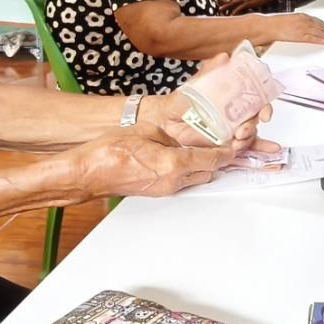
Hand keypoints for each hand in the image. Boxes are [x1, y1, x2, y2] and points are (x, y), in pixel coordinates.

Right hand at [69, 128, 236, 198]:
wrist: (89, 172)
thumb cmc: (110, 152)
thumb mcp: (147, 131)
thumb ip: (171, 135)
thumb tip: (184, 137)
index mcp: (174, 163)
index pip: (213, 159)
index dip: (227, 152)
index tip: (234, 145)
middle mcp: (173, 180)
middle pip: (208, 172)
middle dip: (216, 159)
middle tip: (219, 145)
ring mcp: (165, 189)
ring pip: (196, 178)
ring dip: (201, 166)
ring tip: (200, 150)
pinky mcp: (157, 192)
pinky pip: (181, 182)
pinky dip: (187, 171)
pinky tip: (179, 159)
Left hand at [139, 56, 274, 148]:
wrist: (165, 121)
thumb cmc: (181, 101)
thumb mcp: (196, 85)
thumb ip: (211, 71)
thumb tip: (224, 57)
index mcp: (232, 97)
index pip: (256, 99)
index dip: (264, 106)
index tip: (264, 114)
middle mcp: (235, 113)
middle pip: (254, 118)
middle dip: (252, 125)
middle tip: (242, 131)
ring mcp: (231, 129)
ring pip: (249, 134)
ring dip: (248, 138)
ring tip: (236, 141)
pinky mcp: (225, 144)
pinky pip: (243, 147)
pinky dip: (256, 149)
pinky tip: (260, 150)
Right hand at [266, 13, 323, 46]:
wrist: (268, 26)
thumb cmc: (277, 24)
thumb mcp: (292, 20)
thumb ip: (301, 22)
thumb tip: (308, 27)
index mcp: (303, 16)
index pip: (319, 22)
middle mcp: (304, 21)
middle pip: (320, 27)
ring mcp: (301, 28)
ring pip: (318, 32)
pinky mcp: (298, 35)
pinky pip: (310, 38)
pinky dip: (318, 40)